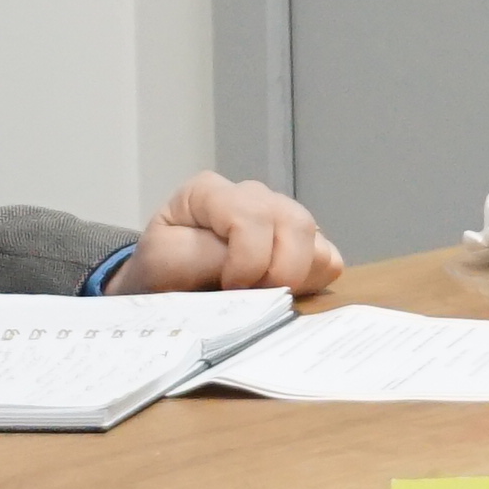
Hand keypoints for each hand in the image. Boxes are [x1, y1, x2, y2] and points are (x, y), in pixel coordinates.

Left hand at [123, 172, 340, 293]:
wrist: (163, 290)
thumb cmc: (160, 272)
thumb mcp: (164, 262)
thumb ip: (206, 258)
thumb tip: (254, 270)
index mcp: (211, 192)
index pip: (251, 215)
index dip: (247, 260)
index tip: (229, 287)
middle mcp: (253, 196)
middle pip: (295, 223)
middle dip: (279, 271)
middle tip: (252, 296)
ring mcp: (282, 218)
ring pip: (317, 242)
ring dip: (295, 279)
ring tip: (261, 295)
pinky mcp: (303, 245)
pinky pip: (328, 261)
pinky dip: (310, 283)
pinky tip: (278, 292)